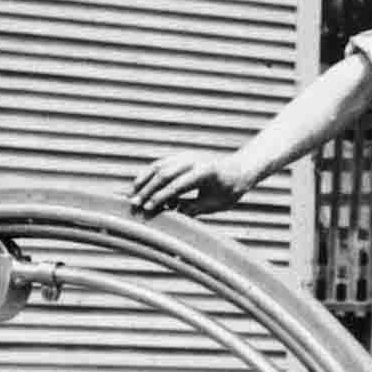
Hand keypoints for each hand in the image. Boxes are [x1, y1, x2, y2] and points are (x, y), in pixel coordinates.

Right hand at [129, 151, 250, 218]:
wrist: (239, 169)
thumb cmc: (229, 190)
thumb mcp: (215, 205)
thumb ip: (194, 209)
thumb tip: (172, 216)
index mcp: (205, 172)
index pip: (177, 185)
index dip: (161, 197)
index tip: (148, 209)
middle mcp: (194, 160)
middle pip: (164, 174)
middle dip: (147, 190)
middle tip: (134, 205)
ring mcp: (186, 156)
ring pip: (159, 166)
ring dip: (143, 181)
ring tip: (131, 196)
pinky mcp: (181, 156)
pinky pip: (161, 164)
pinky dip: (148, 174)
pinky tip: (138, 185)